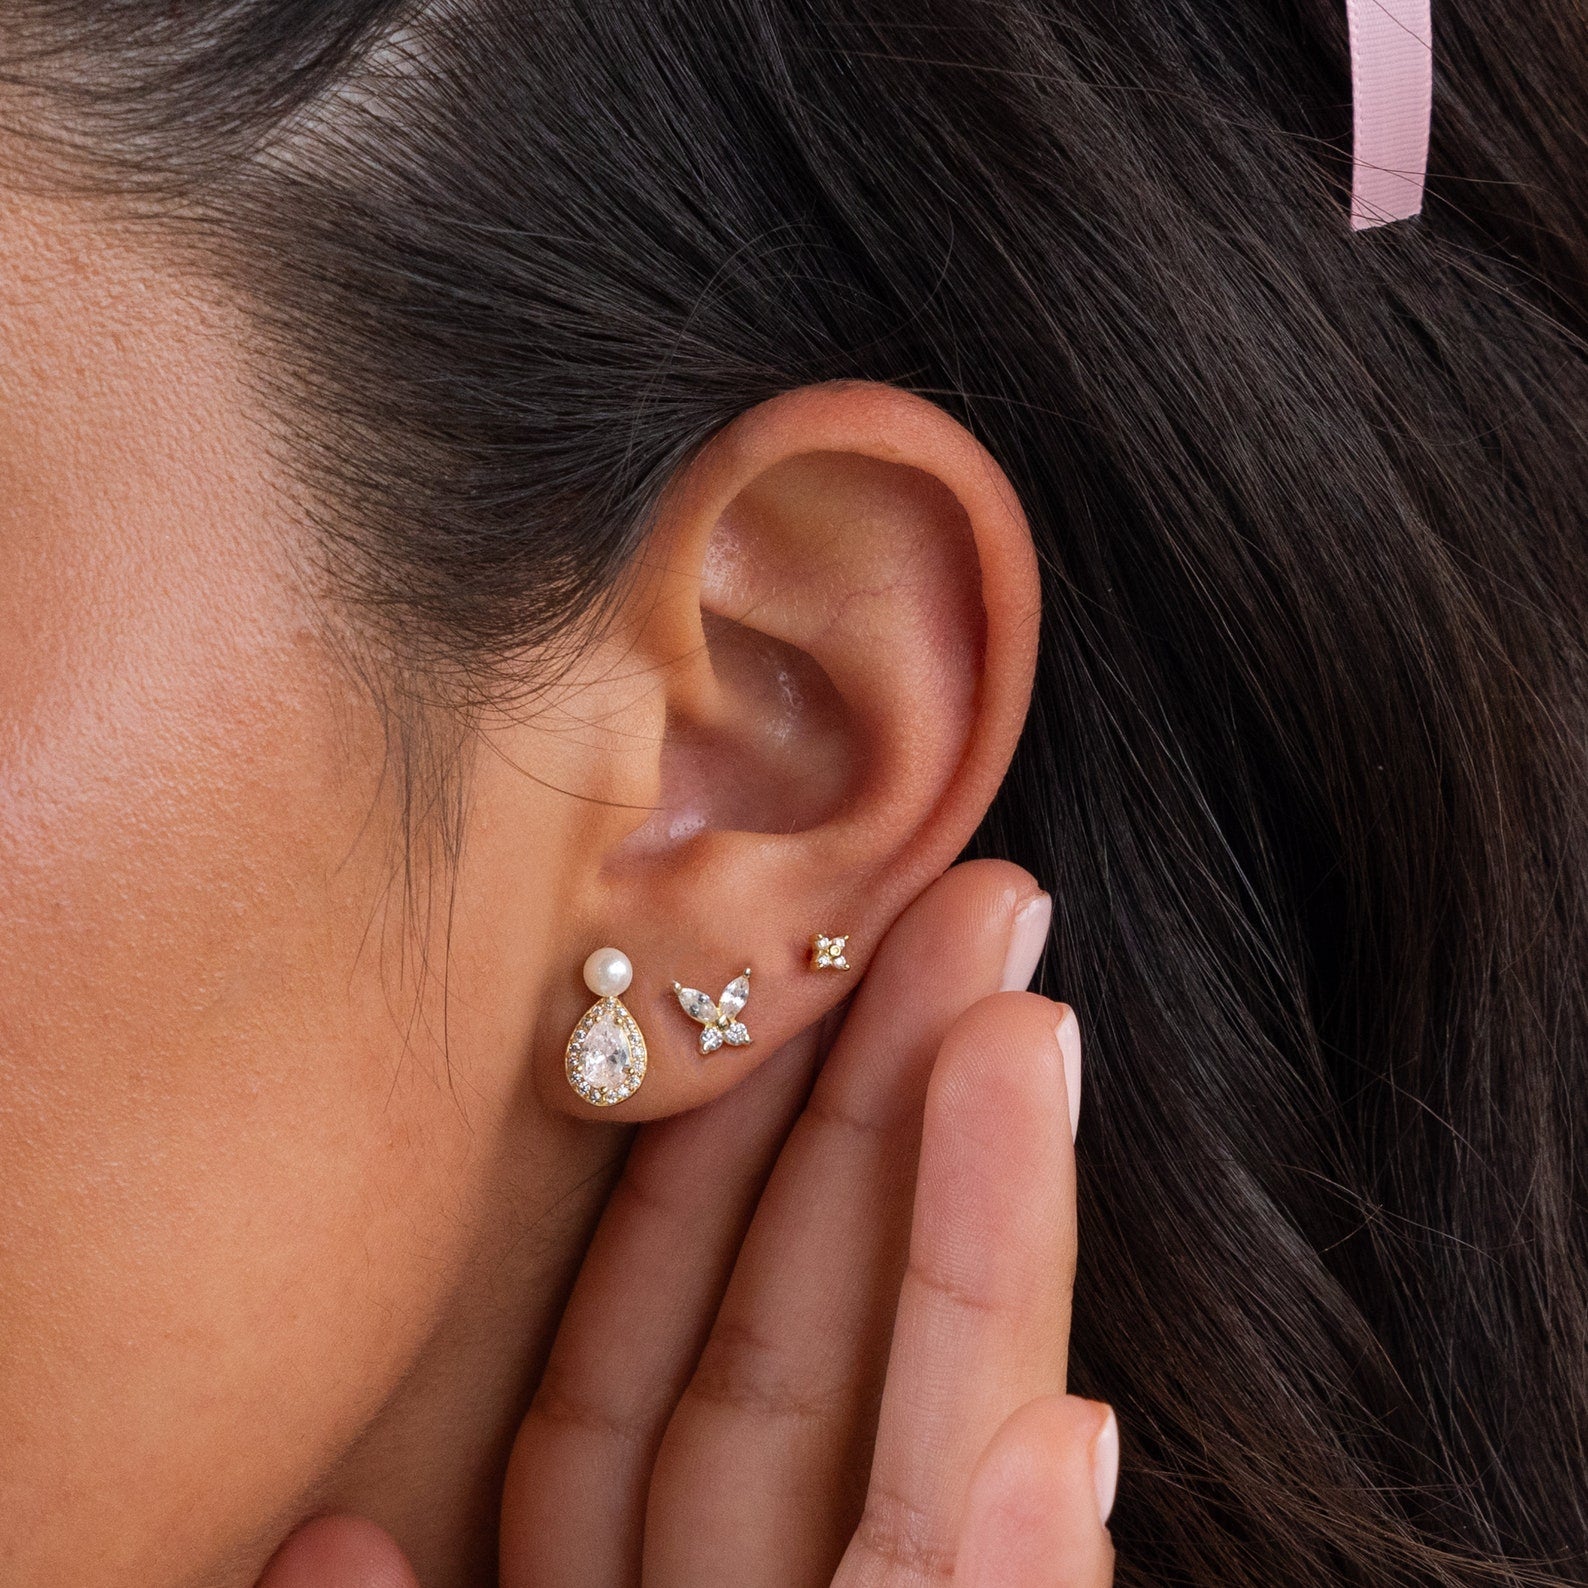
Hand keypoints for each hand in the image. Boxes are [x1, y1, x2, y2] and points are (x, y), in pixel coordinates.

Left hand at [259, 862, 1116, 1586]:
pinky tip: (1072, 1435)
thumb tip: (331, 1537)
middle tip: (977, 903)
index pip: (637, 1375)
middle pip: (808, 1355)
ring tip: (1030, 1031)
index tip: (775, 987)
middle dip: (895, 1120)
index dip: (709, 1171)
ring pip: (920, 1460)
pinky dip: (1026, 1581)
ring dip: (995, 1258)